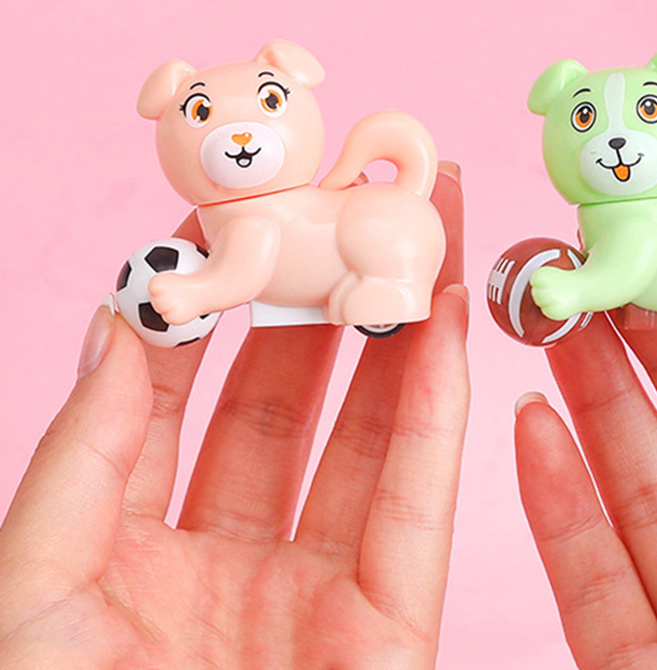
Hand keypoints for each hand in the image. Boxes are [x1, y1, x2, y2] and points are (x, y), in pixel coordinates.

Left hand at [0, 164, 467, 669]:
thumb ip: (83, 453)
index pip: (179, 396)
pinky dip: (436, 412)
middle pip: (289, 402)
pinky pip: (416, 504)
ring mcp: (313, 595)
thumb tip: (122, 315)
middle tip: (350, 202)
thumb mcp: (37, 590)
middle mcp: (227, 562)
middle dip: (321, 298)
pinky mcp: (388, 631)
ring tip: (415, 234)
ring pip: (365, 438)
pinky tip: (444, 327)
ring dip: (394, 334)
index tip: (236, 215)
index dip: (209, 301)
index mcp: (128, 554)